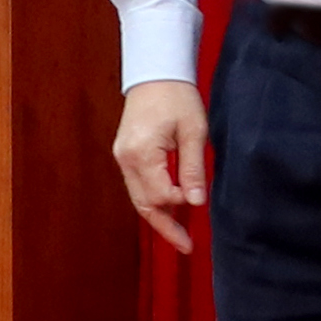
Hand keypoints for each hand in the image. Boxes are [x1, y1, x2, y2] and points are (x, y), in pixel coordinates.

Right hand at [113, 78, 208, 252]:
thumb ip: (193, 168)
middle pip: (143, 204)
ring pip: (139, 198)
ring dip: (159, 217)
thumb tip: (195, 202)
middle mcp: (125, 159)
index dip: (179, 204)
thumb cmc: (178, 97)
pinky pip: (138, 185)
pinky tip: (170, 210)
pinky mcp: (125, 155)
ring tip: (180, 235)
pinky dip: (153, 200)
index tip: (198, 203)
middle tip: (187, 246)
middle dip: (166, 227)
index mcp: (141, 153)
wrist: (156, 73)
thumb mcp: (194, 131)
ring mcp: (122, 157)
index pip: (159, 194)